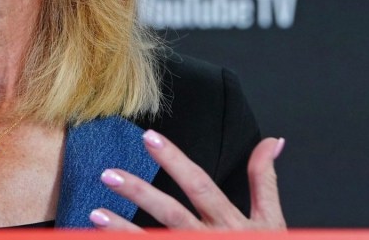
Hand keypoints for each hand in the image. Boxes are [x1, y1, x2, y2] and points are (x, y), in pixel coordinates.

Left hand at [90, 129, 285, 229]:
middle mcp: (211, 239)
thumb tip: (270, 142)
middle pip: (171, 214)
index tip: (149, 138)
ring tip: (96, 215)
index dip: (175, 161)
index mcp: (230, 223)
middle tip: (109, 175)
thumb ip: (264, 180)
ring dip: (123, 230)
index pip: (199, 185)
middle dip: (139, 193)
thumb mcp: (273, 221)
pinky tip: (101, 238)